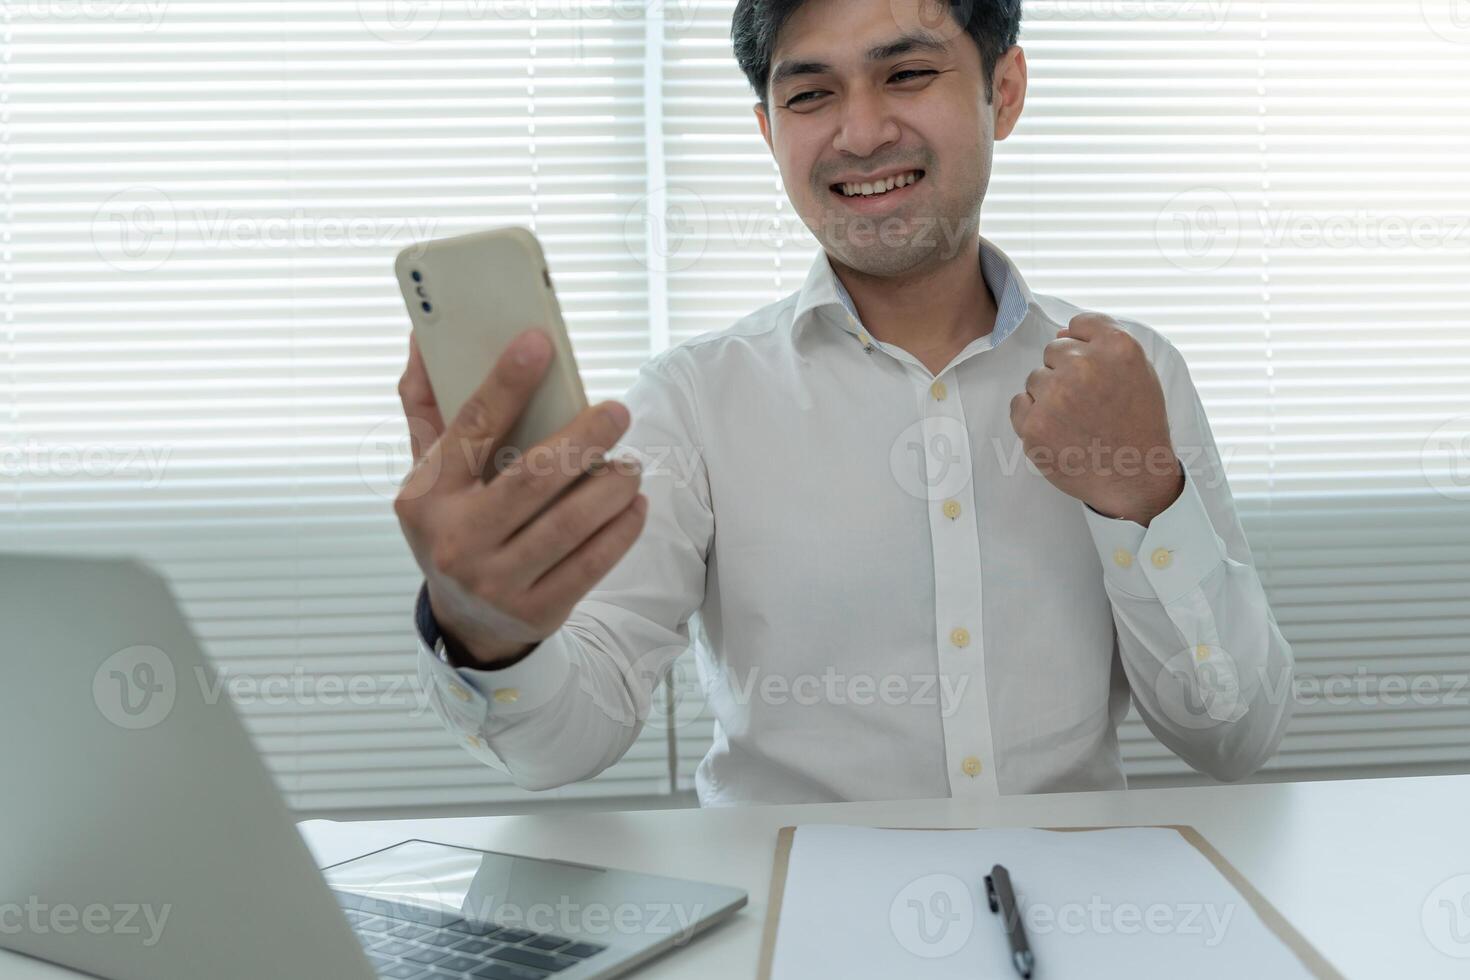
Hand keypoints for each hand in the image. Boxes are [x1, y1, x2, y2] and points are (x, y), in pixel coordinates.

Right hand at [394, 329, 647, 666]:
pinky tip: (635, 503)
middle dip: (584, 438)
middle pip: (533, 477)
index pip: (471, 427)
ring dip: (613, 486)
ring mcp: (496, 581)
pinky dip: (622, 528)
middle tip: (618, 411)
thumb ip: (427, 407)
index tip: (540, 343)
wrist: (466, 621)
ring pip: (570, 523)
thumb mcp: (429, 475)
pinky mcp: (536, 610)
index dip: (507, 382)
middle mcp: (457, 539)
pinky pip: (592, 562)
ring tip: (630, 464)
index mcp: (427, 495)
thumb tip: (423, 336)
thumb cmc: (453, 525)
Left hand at [1009, 313, 1183, 525]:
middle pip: (1053, 350)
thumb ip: (1104, 345)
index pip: (1079, 324)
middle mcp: (1084, 365)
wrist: (1135, 477)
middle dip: (1066, 372)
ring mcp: (1056, 394)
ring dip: (1049, 396)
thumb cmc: (1138, 425)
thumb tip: (1060, 333)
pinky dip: (1033, 417)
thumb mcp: (1140, 373)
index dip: (1084, 347)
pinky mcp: (1034, 424)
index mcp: (1117, 347)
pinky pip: (1019, 404)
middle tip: (1088, 402)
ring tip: (1077, 420)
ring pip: (1035, 378)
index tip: (1093, 370)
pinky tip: (1059, 432)